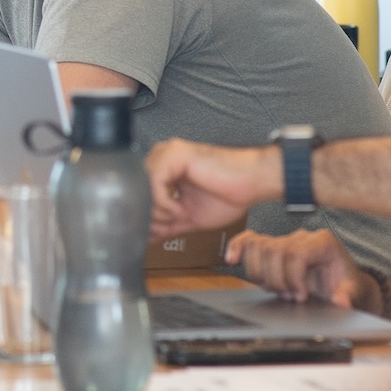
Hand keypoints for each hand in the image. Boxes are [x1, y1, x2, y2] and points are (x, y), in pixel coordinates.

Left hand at [147, 139, 283, 238]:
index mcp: (164, 170)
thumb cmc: (229, 195)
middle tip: (169, 224)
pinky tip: (181, 208)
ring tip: (179, 214)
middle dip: (150, 215)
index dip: (144, 216)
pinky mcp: (174, 155)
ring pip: (142, 190)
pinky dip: (164, 204)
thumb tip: (145, 236)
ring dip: (158, 211)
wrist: (254, 184)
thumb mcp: (188, 216)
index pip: (138, 194)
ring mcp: (166, 154)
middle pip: (136, 192)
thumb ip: (164, 224)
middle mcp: (162, 159)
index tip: (154, 232)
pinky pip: (153, 186)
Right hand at [227, 228, 376, 310]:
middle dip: (276, 278)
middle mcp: (301, 237)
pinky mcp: (272, 246)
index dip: (293, 277)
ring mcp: (285, 240)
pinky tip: (232, 259)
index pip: (295, 253)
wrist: (341, 280)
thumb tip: (341, 301)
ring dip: (261, 273)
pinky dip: (238, 247)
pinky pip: (249, 240)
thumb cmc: (345, 282)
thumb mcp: (353, 290)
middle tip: (287, 295)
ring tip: (275, 289)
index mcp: (322, 242)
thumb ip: (347, 295)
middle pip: (273, 250)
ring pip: (258, 246)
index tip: (300, 296)